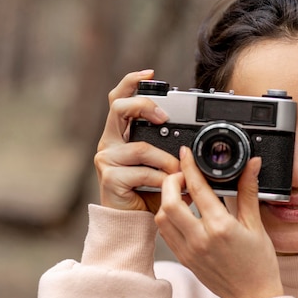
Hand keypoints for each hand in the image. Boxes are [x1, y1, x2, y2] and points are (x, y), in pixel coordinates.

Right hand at [94, 70, 180, 211]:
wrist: (133, 224)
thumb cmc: (148, 194)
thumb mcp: (160, 165)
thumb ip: (168, 148)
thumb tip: (191, 141)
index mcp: (120, 134)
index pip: (119, 99)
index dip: (131, 82)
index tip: (150, 73)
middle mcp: (109, 143)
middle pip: (118, 108)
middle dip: (143, 105)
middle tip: (163, 117)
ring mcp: (106, 160)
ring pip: (141, 147)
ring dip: (166, 161)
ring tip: (180, 174)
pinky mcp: (109, 178)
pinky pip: (143, 172)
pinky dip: (162, 180)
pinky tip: (169, 187)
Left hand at [155, 146, 283, 297]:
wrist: (253, 295)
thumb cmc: (258, 264)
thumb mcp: (256, 224)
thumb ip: (248, 191)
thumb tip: (251, 166)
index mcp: (221, 227)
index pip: (197, 189)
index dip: (189, 166)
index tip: (187, 154)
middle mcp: (201, 239)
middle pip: (169, 202)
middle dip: (171, 181)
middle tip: (181, 175)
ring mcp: (189, 250)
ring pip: (162, 217)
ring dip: (167, 200)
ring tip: (181, 193)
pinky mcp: (184, 258)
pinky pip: (165, 233)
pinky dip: (167, 217)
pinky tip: (181, 213)